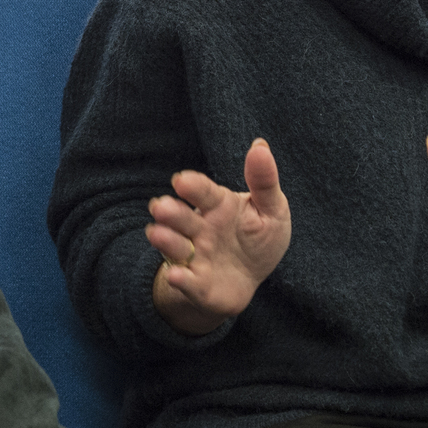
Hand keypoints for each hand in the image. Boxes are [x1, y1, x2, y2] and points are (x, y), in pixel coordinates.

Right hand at [145, 139, 290, 335]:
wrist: (250, 278)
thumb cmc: (258, 237)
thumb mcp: (271, 209)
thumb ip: (264, 181)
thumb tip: (260, 144)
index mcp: (218, 205)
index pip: (202, 192)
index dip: (192, 186)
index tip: (182, 181)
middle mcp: (200, 228)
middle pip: (181, 217)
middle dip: (170, 212)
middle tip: (161, 207)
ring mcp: (195, 255)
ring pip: (176, 246)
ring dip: (166, 240)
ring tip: (156, 234)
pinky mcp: (197, 283)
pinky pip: (186, 281)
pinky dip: (180, 279)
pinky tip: (176, 276)